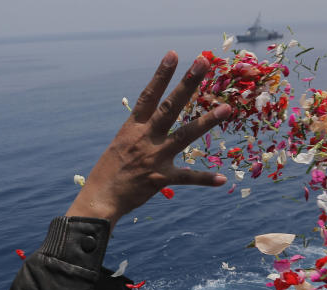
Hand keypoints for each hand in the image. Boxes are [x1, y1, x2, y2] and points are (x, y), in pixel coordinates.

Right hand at [66, 51, 230, 227]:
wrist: (101, 198)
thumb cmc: (108, 172)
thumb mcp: (120, 144)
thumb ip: (139, 132)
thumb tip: (151, 121)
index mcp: (133, 127)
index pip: (149, 95)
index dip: (161, 75)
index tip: (173, 54)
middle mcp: (145, 137)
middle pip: (170, 106)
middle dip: (188, 84)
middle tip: (203, 63)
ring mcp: (154, 156)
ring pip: (185, 135)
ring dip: (206, 122)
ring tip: (226, 109)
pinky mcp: (161, 178)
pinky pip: (187, 178)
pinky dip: (204, 179)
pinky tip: (221, 179)